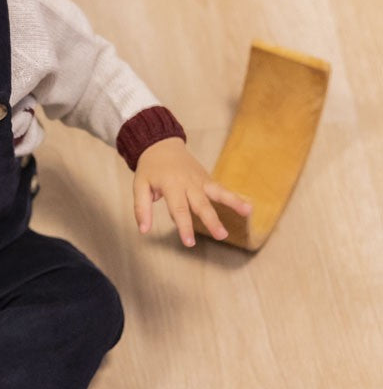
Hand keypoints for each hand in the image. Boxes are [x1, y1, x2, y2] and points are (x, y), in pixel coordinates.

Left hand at [133, 137, 251, 246]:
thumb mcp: (139, 186)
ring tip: (247, 212)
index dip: (184, 226)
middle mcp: (189, 183)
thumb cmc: (150, 169)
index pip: (179, 209)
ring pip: (218, 193)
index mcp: (171, 185)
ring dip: (233, 203)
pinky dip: (235, 197)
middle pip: (201, 204)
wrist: (161, 145)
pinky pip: (222, 189)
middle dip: (211, 221)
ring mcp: (200, 180)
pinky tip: (249, 207)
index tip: (189, 243)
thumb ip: (141, 209)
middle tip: (221, 235)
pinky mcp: (207, 180)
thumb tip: (144, 230)